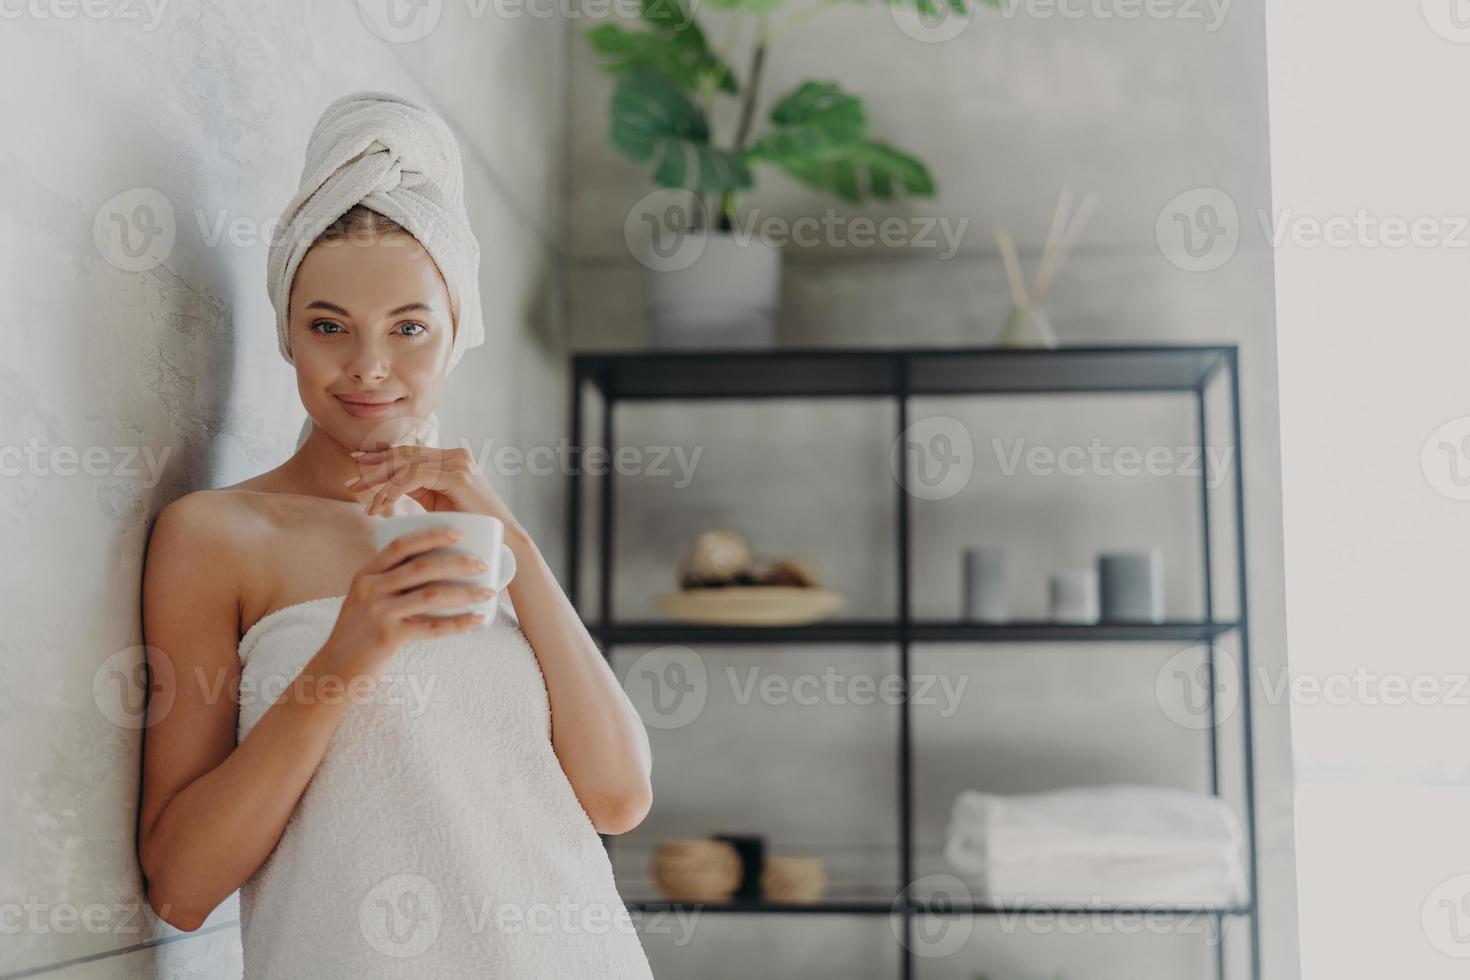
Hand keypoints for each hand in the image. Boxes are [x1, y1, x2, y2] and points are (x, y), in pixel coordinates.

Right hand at [320, 526, 496, 684]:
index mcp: (365, 574)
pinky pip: (432, 627)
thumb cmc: (359, 631)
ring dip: (465, 592)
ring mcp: (378, 613)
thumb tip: (433, 566)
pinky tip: (478, 620)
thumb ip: (389, 582)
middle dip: (457, 562)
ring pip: (431, 595)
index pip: (400, 545)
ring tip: (488, 592)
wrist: (336, 669)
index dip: (431, 536)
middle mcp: (369, 589)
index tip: (458, 532)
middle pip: (421, 567)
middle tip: (482, 564)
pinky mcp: (388, 638)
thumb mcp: (365, 599)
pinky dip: (459, 623)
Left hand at [345, 445, 517, 525]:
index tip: (357, 465)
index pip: (409, 451)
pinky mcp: (457, 475)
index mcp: (452, 458)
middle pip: (404, 454)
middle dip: (374, 468)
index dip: (381, 456)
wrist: (504, 543)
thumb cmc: (471, 529)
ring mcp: (458, 462)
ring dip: (381, 483)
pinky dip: (394, 490)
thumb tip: (391, 486)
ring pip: (406, 464)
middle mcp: (456, 454)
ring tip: (365, 502)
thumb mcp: (439, 504)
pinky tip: (382, 506)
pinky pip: (415, 476)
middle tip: (351, 483)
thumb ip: (420, 489)